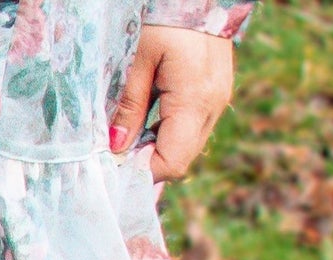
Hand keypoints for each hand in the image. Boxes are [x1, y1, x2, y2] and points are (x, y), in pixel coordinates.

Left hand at [110, 26, 235, 182]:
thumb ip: (129, 105)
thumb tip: (117, 147)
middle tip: (116, 153)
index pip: (172, 162)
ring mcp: (218, 97)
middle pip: (180, 158)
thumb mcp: (138, 57)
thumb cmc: (164, 12)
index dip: (142, 172)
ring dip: (156, 146)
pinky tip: (146, 120)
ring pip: (186, 144)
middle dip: (147, 162)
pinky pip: (191, 124)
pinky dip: (167, 130)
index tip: (115, 167)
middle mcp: (213, 105)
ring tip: (128, 135)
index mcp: (195, 100)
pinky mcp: (216, 88)